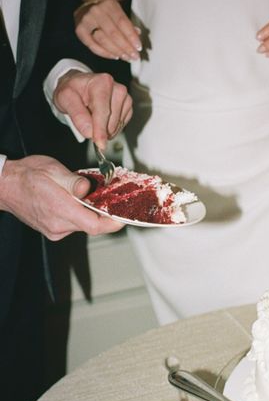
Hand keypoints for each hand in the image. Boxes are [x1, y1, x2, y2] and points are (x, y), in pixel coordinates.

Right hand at [0, 156, 123, 240]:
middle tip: (108, 196)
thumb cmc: (26, 176)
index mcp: (61, 210)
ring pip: (83, 224)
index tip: (125, 216)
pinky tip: (73, 201)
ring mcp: (55, 230)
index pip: (96, 225)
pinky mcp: (53, 230)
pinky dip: (79, 213)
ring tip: (85, 194)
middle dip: (102, 211)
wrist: (4, 185)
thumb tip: (88, 188)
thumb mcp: (53, 170)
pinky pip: (73, 224)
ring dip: (89, 211)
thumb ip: (74, 181)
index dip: (114, 222)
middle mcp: (59, 226)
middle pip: (92, 225)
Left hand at [53, 70, 132, 150]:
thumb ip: (77, 115)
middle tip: (86, 121)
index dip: (100, 130)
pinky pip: (121, 126)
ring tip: (93, 118)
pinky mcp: (128, 107)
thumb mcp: (65, 99)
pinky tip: (102, 120)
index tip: (99, 144)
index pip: (103, 112)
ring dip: (104, 130)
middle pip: (111, 122)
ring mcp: (125, 98)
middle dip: (99, 129)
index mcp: (102, 83)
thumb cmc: (73, 90)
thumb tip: (89, 131)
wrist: (79, 86)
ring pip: (117, 126)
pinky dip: (110, 129)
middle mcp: (117, 89)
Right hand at [74, 0, 141, 61]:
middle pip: (113, 33)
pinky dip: (105, 53)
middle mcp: (96, 11)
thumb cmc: (108, 15)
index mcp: (109, 4)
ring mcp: (86, 21)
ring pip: (103, 40)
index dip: (132, 37)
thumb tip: (138, 34)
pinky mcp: (80, 31)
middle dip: (126, 47)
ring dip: (116, 51)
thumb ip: (128, 25)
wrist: (87, 9)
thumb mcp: (119, 15)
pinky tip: (114, 56)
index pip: (122, 22)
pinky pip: (93, 46)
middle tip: (134, 57)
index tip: (139, 48)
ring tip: (126, 58)